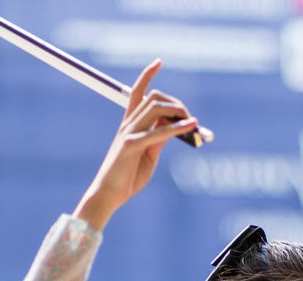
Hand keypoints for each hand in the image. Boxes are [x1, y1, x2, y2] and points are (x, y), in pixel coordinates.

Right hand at [73, 60, 196, 229]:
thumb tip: (174, 126)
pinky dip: (177, 128)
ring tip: (193, 123)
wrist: (109, 195)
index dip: (147, 75)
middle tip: (192, 120)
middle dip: (176, 103)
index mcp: (130, 125)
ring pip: (155, 108)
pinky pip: (157, 133)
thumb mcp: (149, 155)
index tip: (158, 61)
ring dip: (179, 112)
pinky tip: (191, 126)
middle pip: (153, 98)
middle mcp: (127, 124)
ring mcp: (128, 134)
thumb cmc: (128, 177)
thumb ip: (159, 139)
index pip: (137, 92)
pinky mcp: (131, 146)